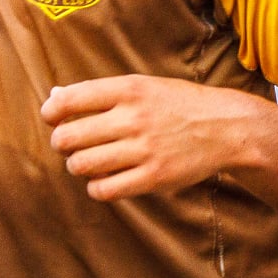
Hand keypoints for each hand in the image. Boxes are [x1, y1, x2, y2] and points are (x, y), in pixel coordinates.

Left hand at [42, 74, 262, 202]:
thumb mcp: (144, 86)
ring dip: (77, 165)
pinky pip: (104, 190)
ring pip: (81, 165)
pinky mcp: (153, 178)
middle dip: (61, 142)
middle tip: (71, 144)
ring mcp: (144, 149)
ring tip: (88, 162)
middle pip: (68, 137)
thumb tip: (54, 96)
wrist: (226, 127)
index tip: (53, 118)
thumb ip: (101, 92)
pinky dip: (96, 187)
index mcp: (130, 89)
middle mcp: (134, 118)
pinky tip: (104, 179)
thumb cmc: (177, 105)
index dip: (51, 112)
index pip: (69, 100)